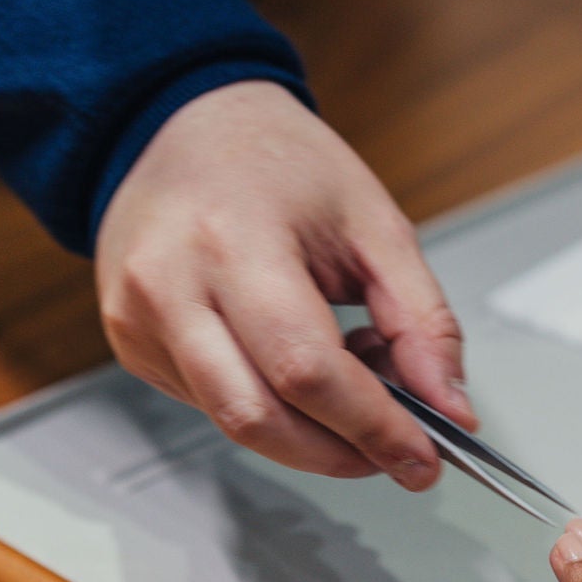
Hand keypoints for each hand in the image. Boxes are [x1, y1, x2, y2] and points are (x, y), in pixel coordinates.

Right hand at [95, 80, 472, 488]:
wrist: (182, 123)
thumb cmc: (277, 162)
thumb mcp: (375, 225)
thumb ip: (422, 323)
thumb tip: (450, 407)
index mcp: (232, 240)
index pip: (306, 370)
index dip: (372, 427)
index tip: (421, 457)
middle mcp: (168, 285)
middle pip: (259, 418)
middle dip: (341, 453)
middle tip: (395, 452)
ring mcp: (139, 320)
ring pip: (234, 424)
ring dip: (309, 436)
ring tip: (349, 387)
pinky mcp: (132, 344)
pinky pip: (211, 406)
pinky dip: (271, 409)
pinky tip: (296, 366)